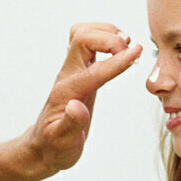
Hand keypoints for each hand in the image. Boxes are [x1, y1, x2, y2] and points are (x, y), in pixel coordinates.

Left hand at [18, 22, 141, 178]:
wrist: (44, 146)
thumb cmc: (54, 147)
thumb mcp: (62, 143)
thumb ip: (70, 125)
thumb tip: (77, 107)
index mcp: (68, 92)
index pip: (94, 70)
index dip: (117, 60)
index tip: (136, 52)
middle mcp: (69, 76)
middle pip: (82, 37)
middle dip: (109, 38)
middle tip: (130, 52)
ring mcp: (74, 72)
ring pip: (83, 34)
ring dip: (106, 32)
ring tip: (127, 46)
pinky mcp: (80, 72)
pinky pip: (88, 43)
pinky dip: (105, 38)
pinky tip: (120, 50)